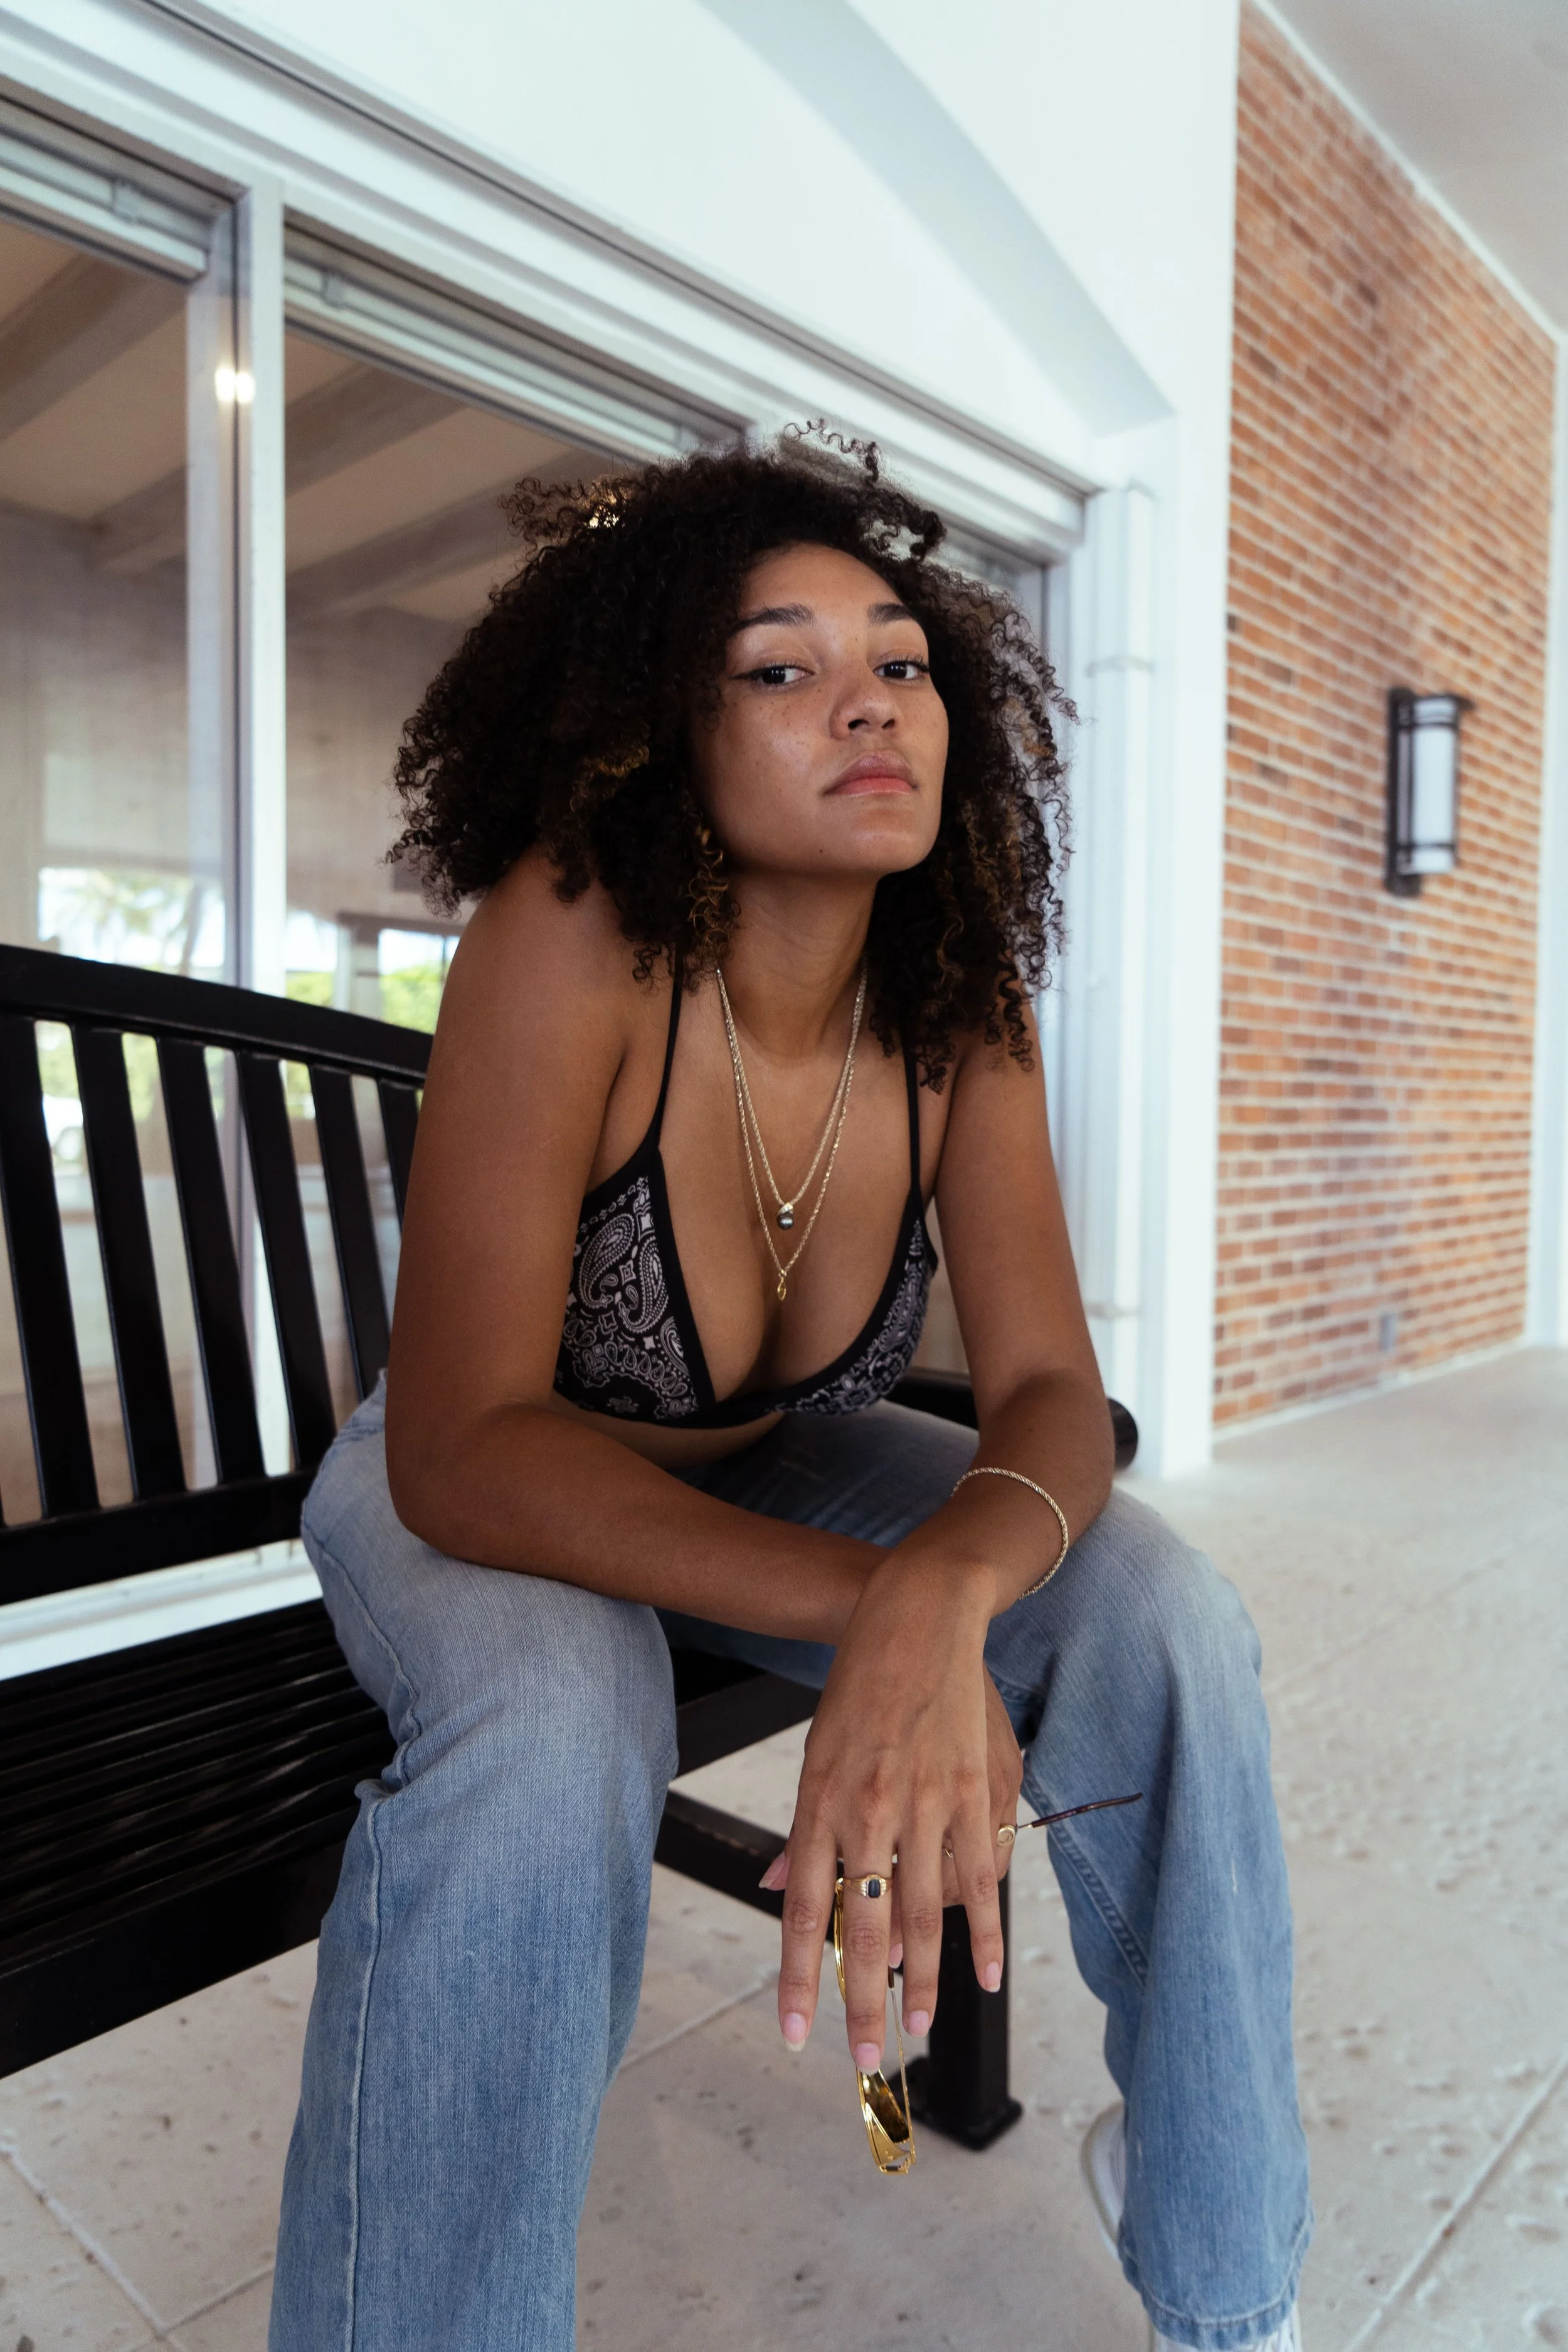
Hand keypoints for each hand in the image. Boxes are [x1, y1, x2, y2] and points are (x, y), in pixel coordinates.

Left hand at [758, 1552, 1020, 2070]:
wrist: (915, 1616)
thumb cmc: (861, 1687)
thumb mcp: (816, 1753)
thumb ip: (806, 1830)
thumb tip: (782, 1885)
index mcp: (820, 1801)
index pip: (802, 1910)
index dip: (798, 1978)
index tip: (796, 2034)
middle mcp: (868, 1809)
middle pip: (861, 1925)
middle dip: (859, 1999)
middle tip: (862, 2057)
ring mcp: (925, 1803)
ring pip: (921, 1913)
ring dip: (922, 1980)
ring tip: (918, 2030)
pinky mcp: (973, 1791)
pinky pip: (979, 1878)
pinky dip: (982, 1932)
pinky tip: (985, 1977)